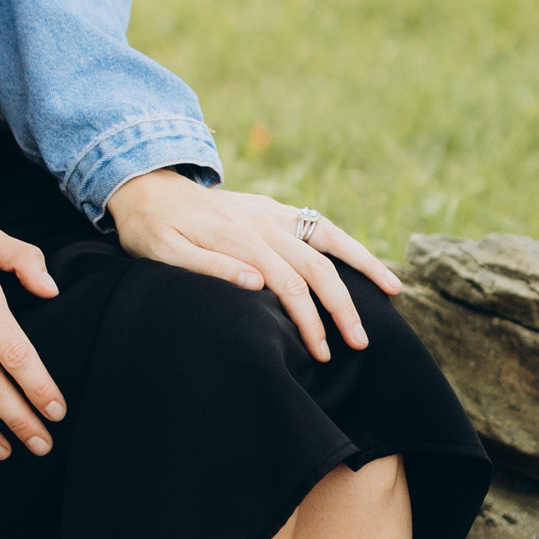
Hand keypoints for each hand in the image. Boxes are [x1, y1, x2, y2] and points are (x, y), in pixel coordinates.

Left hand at [104, 176, 397, 364]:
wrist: (144, 185)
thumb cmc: (151, 229)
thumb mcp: (165, 253)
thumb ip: (211, 267)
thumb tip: (258, 284)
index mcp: (241, 238)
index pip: (289, 285)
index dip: (309, 321)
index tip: (322, 352)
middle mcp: (263, 222)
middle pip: (317, 267)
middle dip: (343, 307)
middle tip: (361, 343)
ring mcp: (270, 212)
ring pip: (328, 238)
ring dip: (362, 265)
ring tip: (393, 291)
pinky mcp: (270, 208)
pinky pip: (316, 223)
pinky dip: (344, 242)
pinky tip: (361, 261)